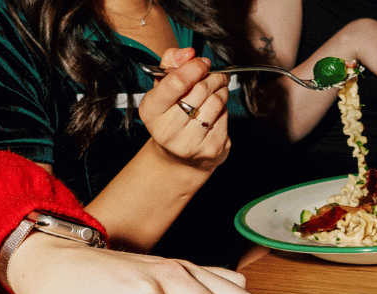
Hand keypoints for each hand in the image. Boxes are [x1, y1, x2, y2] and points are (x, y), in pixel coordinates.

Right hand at [138, 48, 230, 169]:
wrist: (178, 158)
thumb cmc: (170, 115)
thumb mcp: (162, 88)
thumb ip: (171, 64)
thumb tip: (189, 53)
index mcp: (152, 111)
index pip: (176, 83)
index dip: (194, 67)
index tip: (202, 63)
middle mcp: (168, 130)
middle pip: (200, 90)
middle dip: (212, 77)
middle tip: (216, 74)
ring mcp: (191, 143)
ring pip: (216, 103)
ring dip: (221, 90)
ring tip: (219, 88)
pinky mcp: (211, 150)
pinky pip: (224, 117)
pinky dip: (224, 108)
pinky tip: (217, 109)